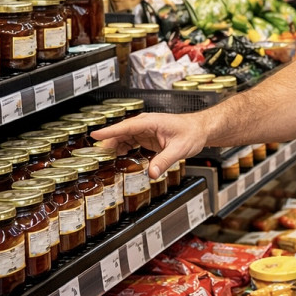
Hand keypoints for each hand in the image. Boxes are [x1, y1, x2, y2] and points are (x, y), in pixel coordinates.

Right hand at [91, 112, 207, 178]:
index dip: (109, 132)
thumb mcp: (179, 149)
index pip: (126, 126)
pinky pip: (130, 142)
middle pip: (121, 133)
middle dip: (108, 143)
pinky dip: (123, 150)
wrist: (200, 130)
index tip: (94, 136)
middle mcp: (145, 124)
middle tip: (96, 157)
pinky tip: (118, 158)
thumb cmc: (192, 133)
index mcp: (150, 122)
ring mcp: (145, 130)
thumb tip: (151, 173)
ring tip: (104, 160)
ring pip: (124, 138)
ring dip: (114, 148)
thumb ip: (164, 161)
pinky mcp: (147, 137)